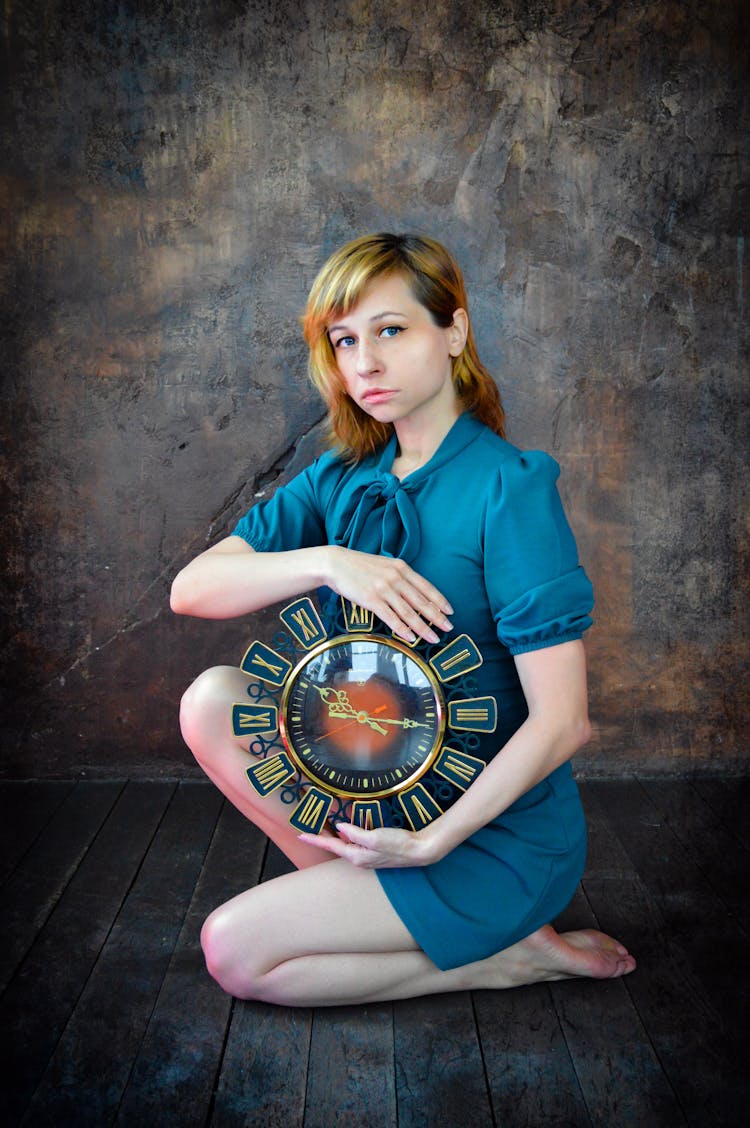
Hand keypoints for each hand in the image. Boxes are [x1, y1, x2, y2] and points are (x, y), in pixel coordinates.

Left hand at [297, 821, 442, 868]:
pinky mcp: (375, 853)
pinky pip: (354, 845)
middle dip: (321, 840)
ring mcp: (367, 857)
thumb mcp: (374, 837)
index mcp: (356, 856)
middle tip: (308, 830)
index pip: (331, 846)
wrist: (419, 850)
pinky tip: (345, 833)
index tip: (300, 835)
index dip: (315, 840)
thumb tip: (339, 827)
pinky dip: (346, 839)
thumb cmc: (398, 843)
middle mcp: (359, 859)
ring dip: (333, 840)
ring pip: (344, 847)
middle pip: (335, 848)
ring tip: (322, 830)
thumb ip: (355, 832)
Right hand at [323, 547, 452, 643]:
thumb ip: (399, 575)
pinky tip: (411, 638)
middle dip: (437, 617)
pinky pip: (391, 618)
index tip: (450, 612)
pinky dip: (403, 630)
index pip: (426, 586)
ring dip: (423, 628)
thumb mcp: (384, 565)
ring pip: (409, 612)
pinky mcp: (372, 599)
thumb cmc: (359, 566)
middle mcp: (396, 578)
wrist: (335, 563)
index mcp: (401, 568)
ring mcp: (384, 589)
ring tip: (434, 638)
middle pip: (422, 601)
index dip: (440, 600)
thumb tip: (414, 592)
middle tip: (449, 628)